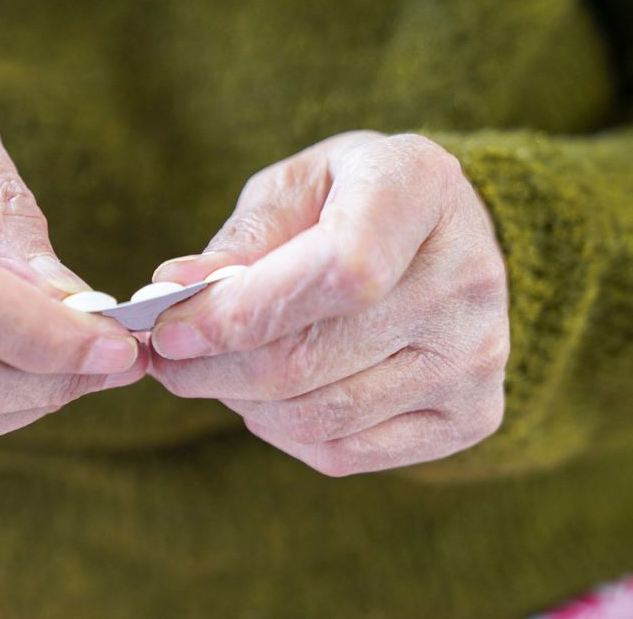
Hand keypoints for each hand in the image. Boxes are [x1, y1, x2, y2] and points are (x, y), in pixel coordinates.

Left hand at [149, 131, 508, 475]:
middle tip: (165, 358)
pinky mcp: (471, 414)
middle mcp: (467, 277)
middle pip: (311, 358)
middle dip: (212, 367)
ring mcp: (476, 355)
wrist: (440, 237)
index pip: (336, 273)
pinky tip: (264, 398)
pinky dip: (280, 433)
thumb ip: (239, 239)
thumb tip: (170, 289)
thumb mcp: (293, 187)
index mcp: (420, 190)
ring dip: (238, 402)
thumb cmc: (346, 201)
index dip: (241, 312)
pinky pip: (345, 452)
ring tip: (211, 371)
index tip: (169, 328)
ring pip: (319, 415)